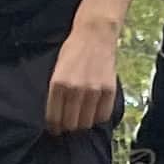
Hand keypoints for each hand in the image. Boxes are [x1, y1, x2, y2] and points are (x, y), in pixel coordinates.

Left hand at [43, 11, 122, 135]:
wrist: (95, 34)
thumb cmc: (74, 50)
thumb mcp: (57, 69)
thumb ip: (56, 92)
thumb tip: (57, 116)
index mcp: (58, 84)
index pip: (54, 117)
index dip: (54, 127)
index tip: (55, 130)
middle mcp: (75, 89)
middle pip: (71, 124)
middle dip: (68, 126)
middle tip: (69, 124)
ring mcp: (93, 91)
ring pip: (86, 123)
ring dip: (83, 123)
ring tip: (82, 117)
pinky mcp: (109, 90)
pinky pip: (103, 116)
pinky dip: (98, 117)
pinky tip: (94, 111)